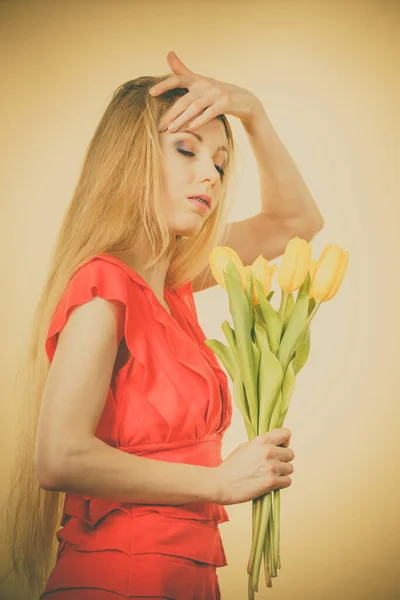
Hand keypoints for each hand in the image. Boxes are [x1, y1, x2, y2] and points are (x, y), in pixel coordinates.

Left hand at [149, 50, 263, 131]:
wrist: (244, 100)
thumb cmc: (217, 93)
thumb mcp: (200, 82)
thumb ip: (183, 71)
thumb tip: (169, 54)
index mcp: (198, 80)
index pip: (178, 79)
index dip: (165, 85)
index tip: (151, 93)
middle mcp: (205, 85)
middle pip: (184, 99)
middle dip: (171, 113)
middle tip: (161, 126)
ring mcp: (216, 93)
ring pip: (195, 107)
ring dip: (182, 119)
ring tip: (172, 130)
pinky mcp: (225, 103)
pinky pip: (210, 112)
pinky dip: (200, 120)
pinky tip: (191, 128)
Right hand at [213, 428, 294, 505]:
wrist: (221, 483)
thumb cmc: (231, 466)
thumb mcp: (244, 447)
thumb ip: (260, 445)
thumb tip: (273, 445)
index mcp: (261, 440)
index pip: (286, 433)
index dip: (285, 441)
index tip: (280, 447)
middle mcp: (268, 451)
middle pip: (291, 453)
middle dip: (284, 459)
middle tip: (273, 464)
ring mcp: (271, 467)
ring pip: (290, 468)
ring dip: (282, 472)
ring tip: (270, 475)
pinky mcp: (271, 482)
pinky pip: (288, 481)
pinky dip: (281, 483)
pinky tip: (271, 483)